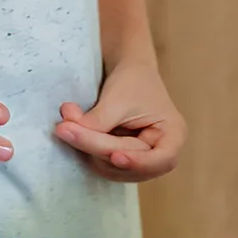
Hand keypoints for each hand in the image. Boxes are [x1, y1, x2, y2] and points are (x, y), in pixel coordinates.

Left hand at [55, 56, 185, 181]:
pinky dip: (87, 150)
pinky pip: (104, 164)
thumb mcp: (118, 98)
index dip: (138, 162)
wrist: (128, 69)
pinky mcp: (123, 159)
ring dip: (87, 149)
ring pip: (112, 168)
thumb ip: (97, 121)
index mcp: (173, 136)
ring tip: (66, 125)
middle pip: (129, 163)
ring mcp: (141, 159)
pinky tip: (74, 133)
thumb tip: (67, 131)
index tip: (115, 156)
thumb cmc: (132, 80)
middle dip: (96, 146)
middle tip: (63, 128)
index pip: (161, 160)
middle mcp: (161, 153)